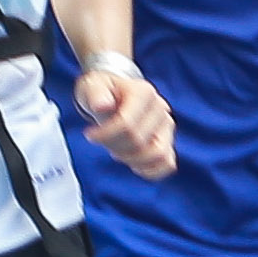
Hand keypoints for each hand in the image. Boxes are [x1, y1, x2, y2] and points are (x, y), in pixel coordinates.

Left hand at [71, 66, 175, 180]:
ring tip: (116, 151)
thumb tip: (102, 105)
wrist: (113, 94)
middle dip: (114, 146)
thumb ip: (96, 94)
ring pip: (158, 154)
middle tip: (101, 140)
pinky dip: (150, 170)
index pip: (127, 124)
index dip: (105, 135)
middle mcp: (161, 108)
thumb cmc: (102, 91)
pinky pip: (167, 164)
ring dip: (132, 159)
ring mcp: (167, 126)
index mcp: (144, 92)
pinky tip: (132, 164)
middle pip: (139, 141)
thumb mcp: (92, 86)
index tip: (90, 134)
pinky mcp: (168, 141)